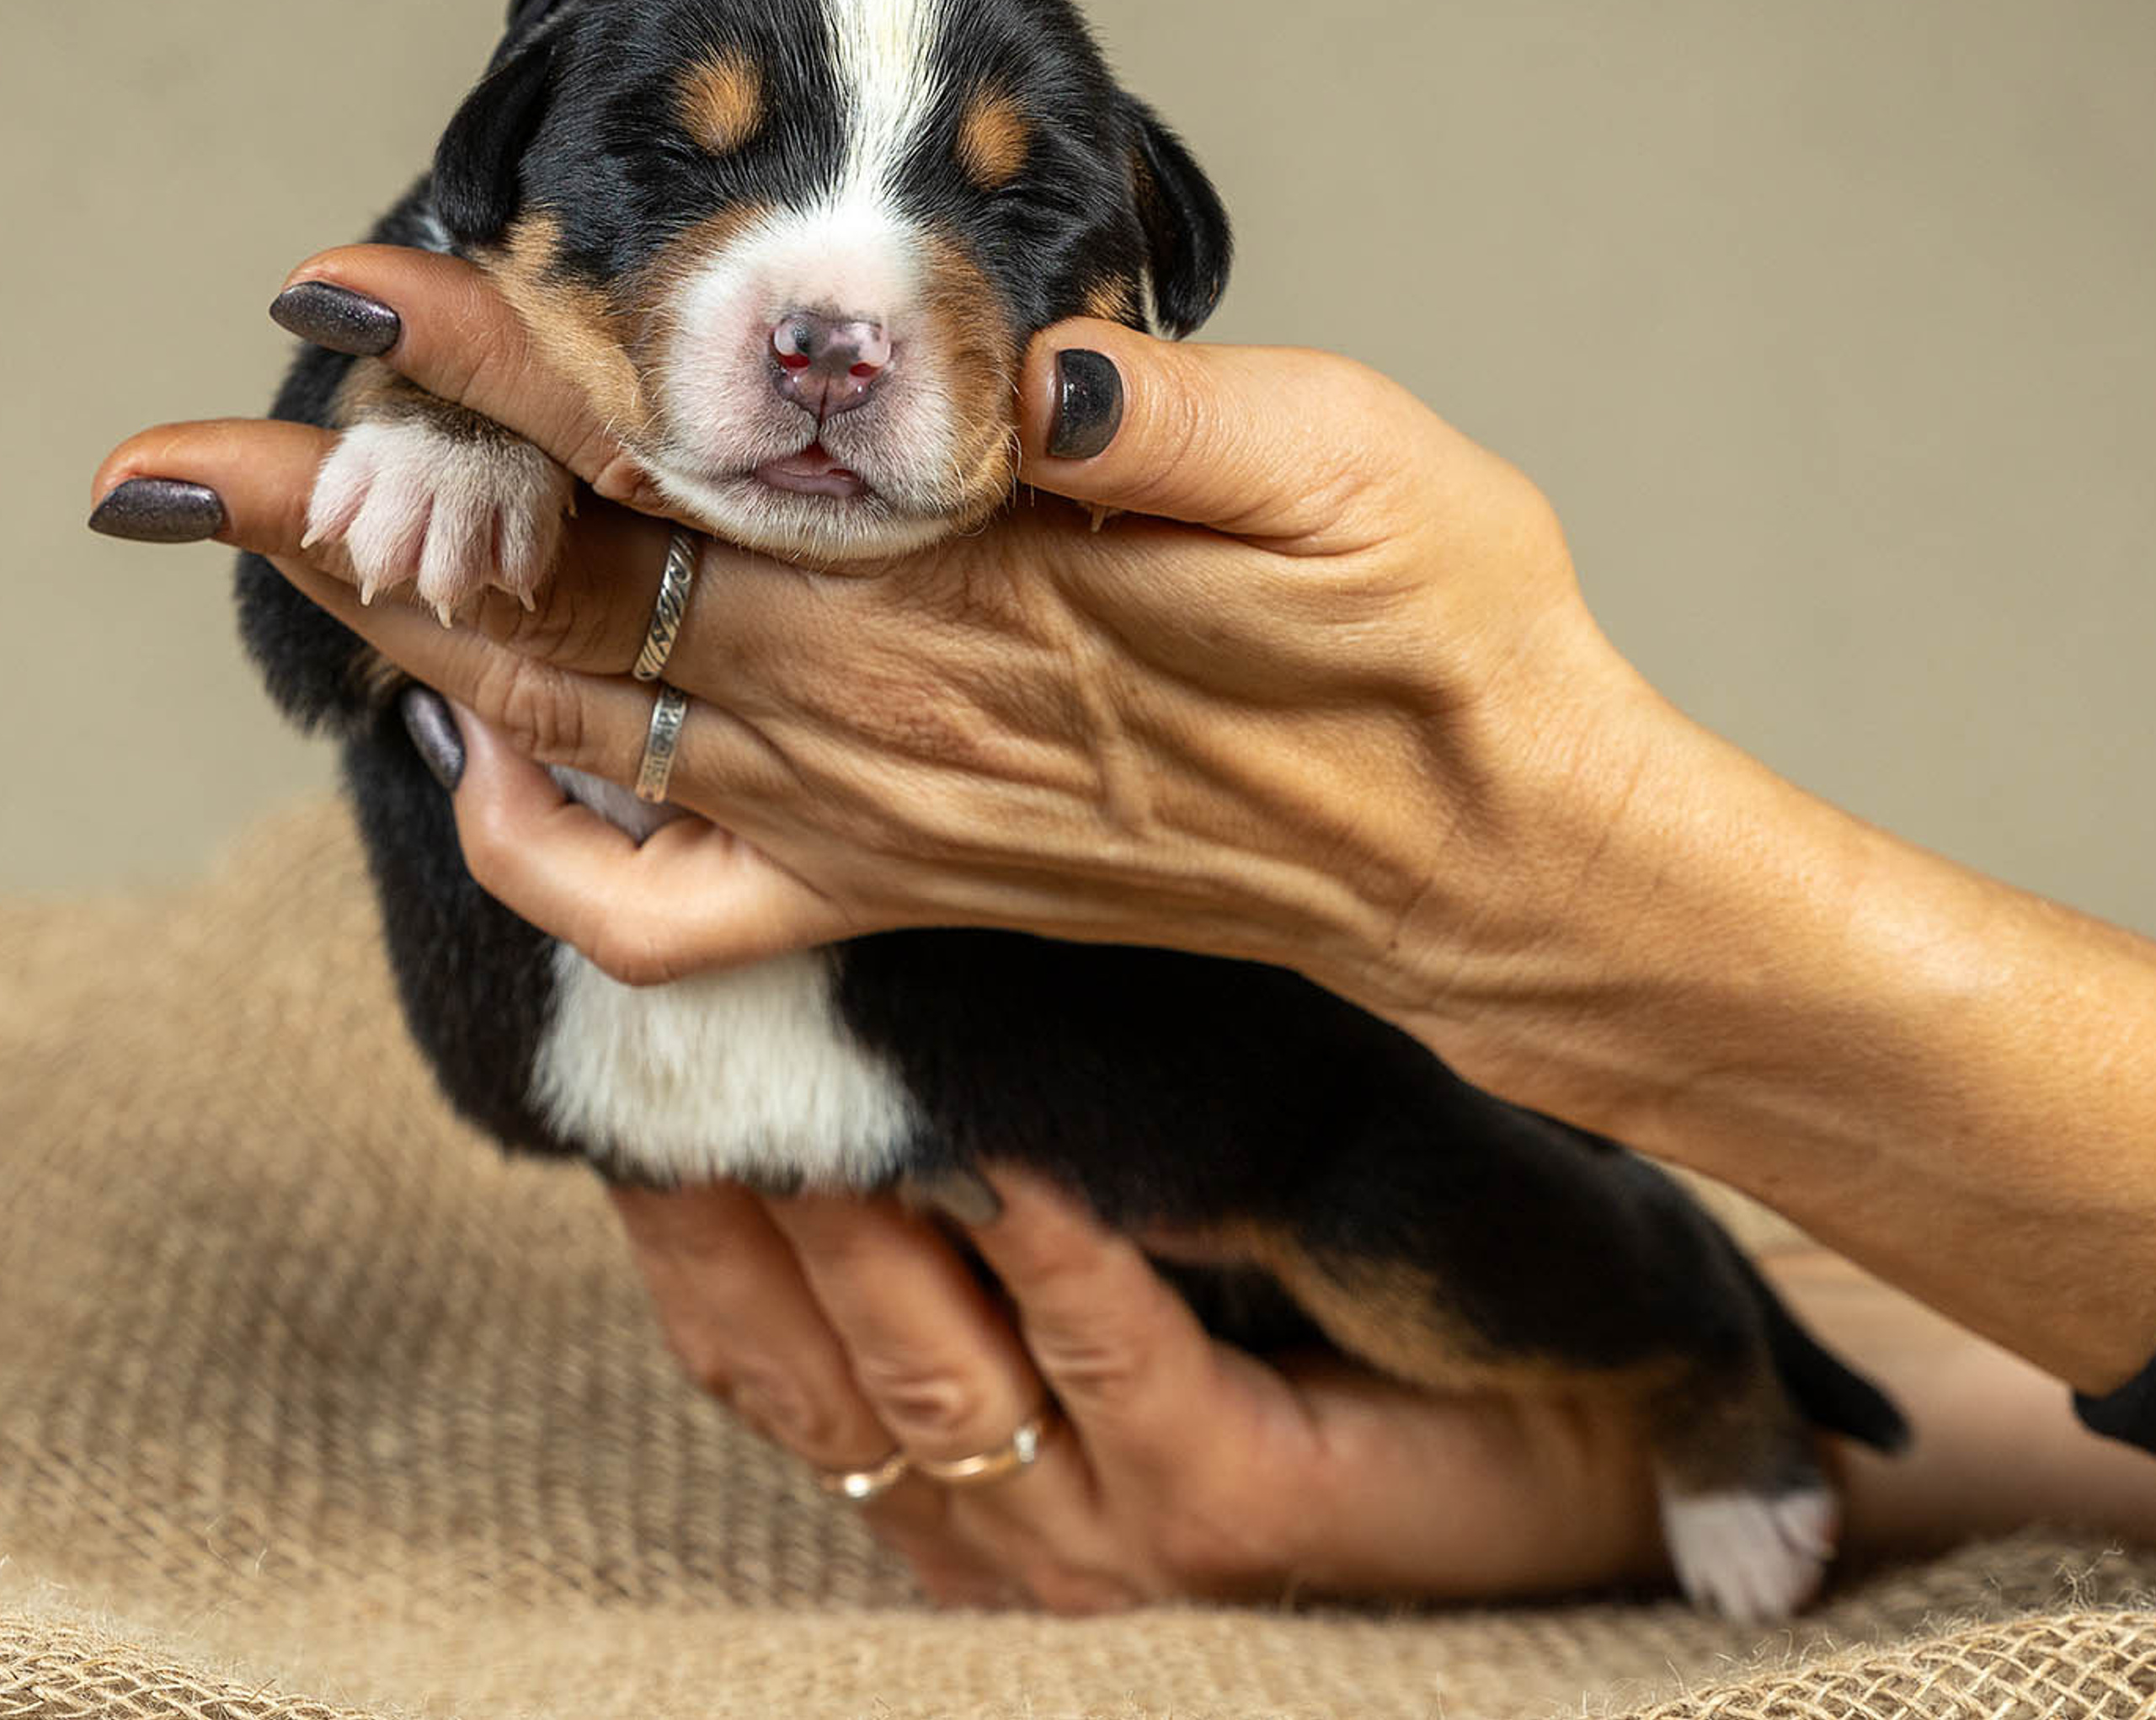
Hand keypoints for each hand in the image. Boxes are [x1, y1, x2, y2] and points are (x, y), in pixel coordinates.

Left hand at [93, 243, 1671, 1093]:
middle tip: (226, 445)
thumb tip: (1009, 365)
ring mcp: (883, 812)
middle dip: (393, 503)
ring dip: (429, 634)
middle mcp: (894, 704)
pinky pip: (672, 909)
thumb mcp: (1354, 464)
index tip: (367, 291)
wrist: (1482, 855)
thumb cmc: (1436, 638)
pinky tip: (494, 767)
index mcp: (984, 576)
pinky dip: (548, 851)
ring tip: (301, 557)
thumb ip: (1163, 411)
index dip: (516, 362)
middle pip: (585, 586)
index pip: (695, 448)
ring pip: (587, 724)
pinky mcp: (906, 883)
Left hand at [616, 1171, 2155, 1611]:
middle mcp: (1092, 1554)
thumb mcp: (1450, 1322)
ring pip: (828, 1398)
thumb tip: (1143, 1088)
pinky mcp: (953, 1556)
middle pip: (918, 1359)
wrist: (1525, 1530)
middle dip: (819, 1183)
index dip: (1024, 1212)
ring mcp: (1004, 1565)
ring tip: (666, 1081)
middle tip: (747, 1016)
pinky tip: (681, 1188)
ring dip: (737, 1238)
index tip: (952, 1073)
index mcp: (1230, 1501)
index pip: (1102, 1344)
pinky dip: (730, 1303)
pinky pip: (810, 1432)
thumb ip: (1308, 1228)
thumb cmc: (1502, 1403)